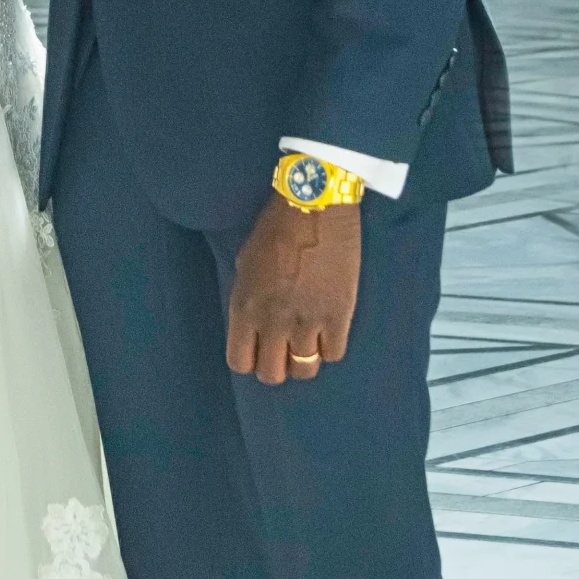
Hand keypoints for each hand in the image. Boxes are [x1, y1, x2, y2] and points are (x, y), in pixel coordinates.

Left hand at [226, 192, 360, 387]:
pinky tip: (329, 329)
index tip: (261, 349)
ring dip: (305, 358)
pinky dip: (330, 346)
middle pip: (272, 374)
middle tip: (286, 348)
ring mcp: (306, 321)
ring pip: (304, 369)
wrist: (315, 205)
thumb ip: (248, 300)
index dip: (251, 359)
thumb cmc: (275, 227)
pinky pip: (334, 354)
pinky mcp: (338, 315)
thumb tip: (257, 326)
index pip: (240, 362)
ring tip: (310, 338)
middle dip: (278, 365)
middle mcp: (272, 321)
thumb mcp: (246, 264)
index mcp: (244, 307)